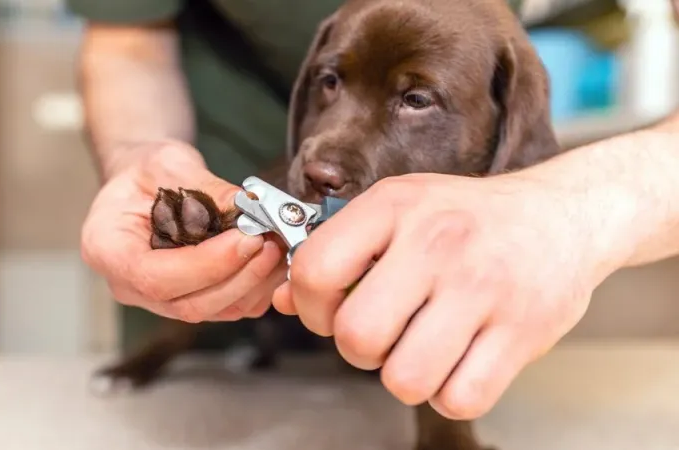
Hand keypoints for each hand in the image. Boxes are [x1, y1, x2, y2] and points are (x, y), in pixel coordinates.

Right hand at [81, 140, 285, 321]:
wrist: (146, 183)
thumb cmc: (146, 172)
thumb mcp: (168, 163)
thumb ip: (205, 187)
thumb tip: (248, 208)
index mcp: (107, 250)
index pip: (155, 277)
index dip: (206, 265)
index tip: (245, 238)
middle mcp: (130, 286)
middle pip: (189, 304)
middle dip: (238, 276)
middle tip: (270, 242)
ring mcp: (161, 300)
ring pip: (214, 311)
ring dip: (254, 283)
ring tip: (278, 245)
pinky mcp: (192, 300)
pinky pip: (229, 308)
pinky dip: (258, 288)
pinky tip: (274, 259)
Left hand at [273, 172, 618, 419]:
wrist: (563, 214)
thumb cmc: (468, 218)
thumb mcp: (399, 210)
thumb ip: (338, 251)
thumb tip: (279, 302)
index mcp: (395, 206)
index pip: (314, 271)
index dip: (310, 307)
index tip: (331, 310)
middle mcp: (436, 243)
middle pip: (356, 336)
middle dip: (358, 349)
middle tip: (382, 334)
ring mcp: (482, 288)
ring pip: (404, 378)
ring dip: (404, 375)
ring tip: (422, 346)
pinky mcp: (521, 332)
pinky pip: (459, 398)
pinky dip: (450, 392)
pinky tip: (457, 360)